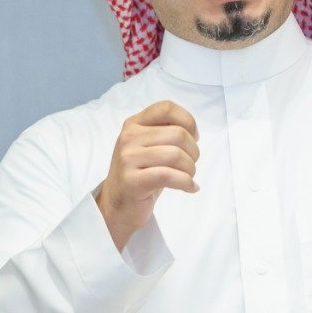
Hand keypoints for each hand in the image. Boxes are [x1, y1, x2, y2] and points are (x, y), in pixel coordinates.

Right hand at [95, 100, 198, 250]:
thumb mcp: (147, 146)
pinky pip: (169, 176)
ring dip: (190, 169)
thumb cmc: (139, 173)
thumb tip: (193, 133)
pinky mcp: (132, 181)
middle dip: (194, 151)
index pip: (166, 108)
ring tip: (188, 177)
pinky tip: (189, 188)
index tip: (194, 137)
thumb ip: (164, 132)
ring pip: (176, 155)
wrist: (117, 204)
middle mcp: (129, 137)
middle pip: (178, 133)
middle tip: (191, 164)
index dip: (188, 121)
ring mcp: (128, 159)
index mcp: (133, 124)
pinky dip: (186, 183)